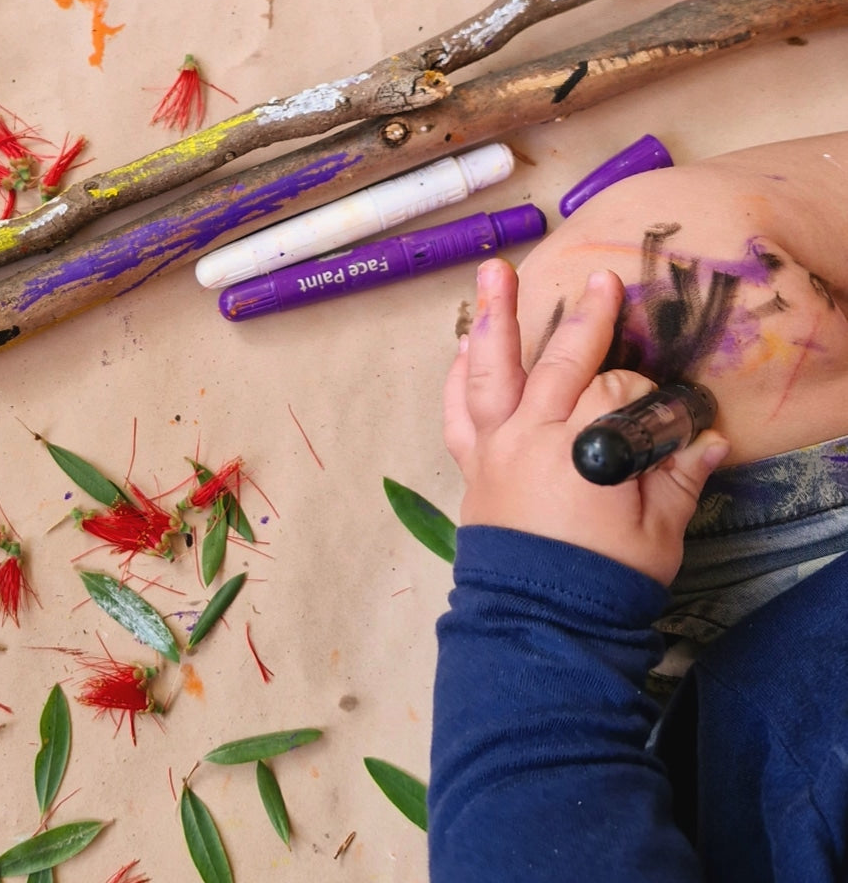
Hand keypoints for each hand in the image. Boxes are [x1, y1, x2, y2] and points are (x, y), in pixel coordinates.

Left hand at [443, 260, 729, 584]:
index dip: (641, 397)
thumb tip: (704, 442)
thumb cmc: (602, 580)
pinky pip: (458, 412)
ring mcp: (494, 450)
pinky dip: (457, 377)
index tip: (660, 417)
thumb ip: (678, 480)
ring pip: (490, 372)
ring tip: (493, 272)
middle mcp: (529, 440)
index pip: (613, 394)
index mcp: (579, 453)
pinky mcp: (473, 466)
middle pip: (557, 366)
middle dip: (586, 322)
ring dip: (493, 319)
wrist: (540, 622)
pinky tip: (463, 346)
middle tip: (604, 284)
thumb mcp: (658, 534)